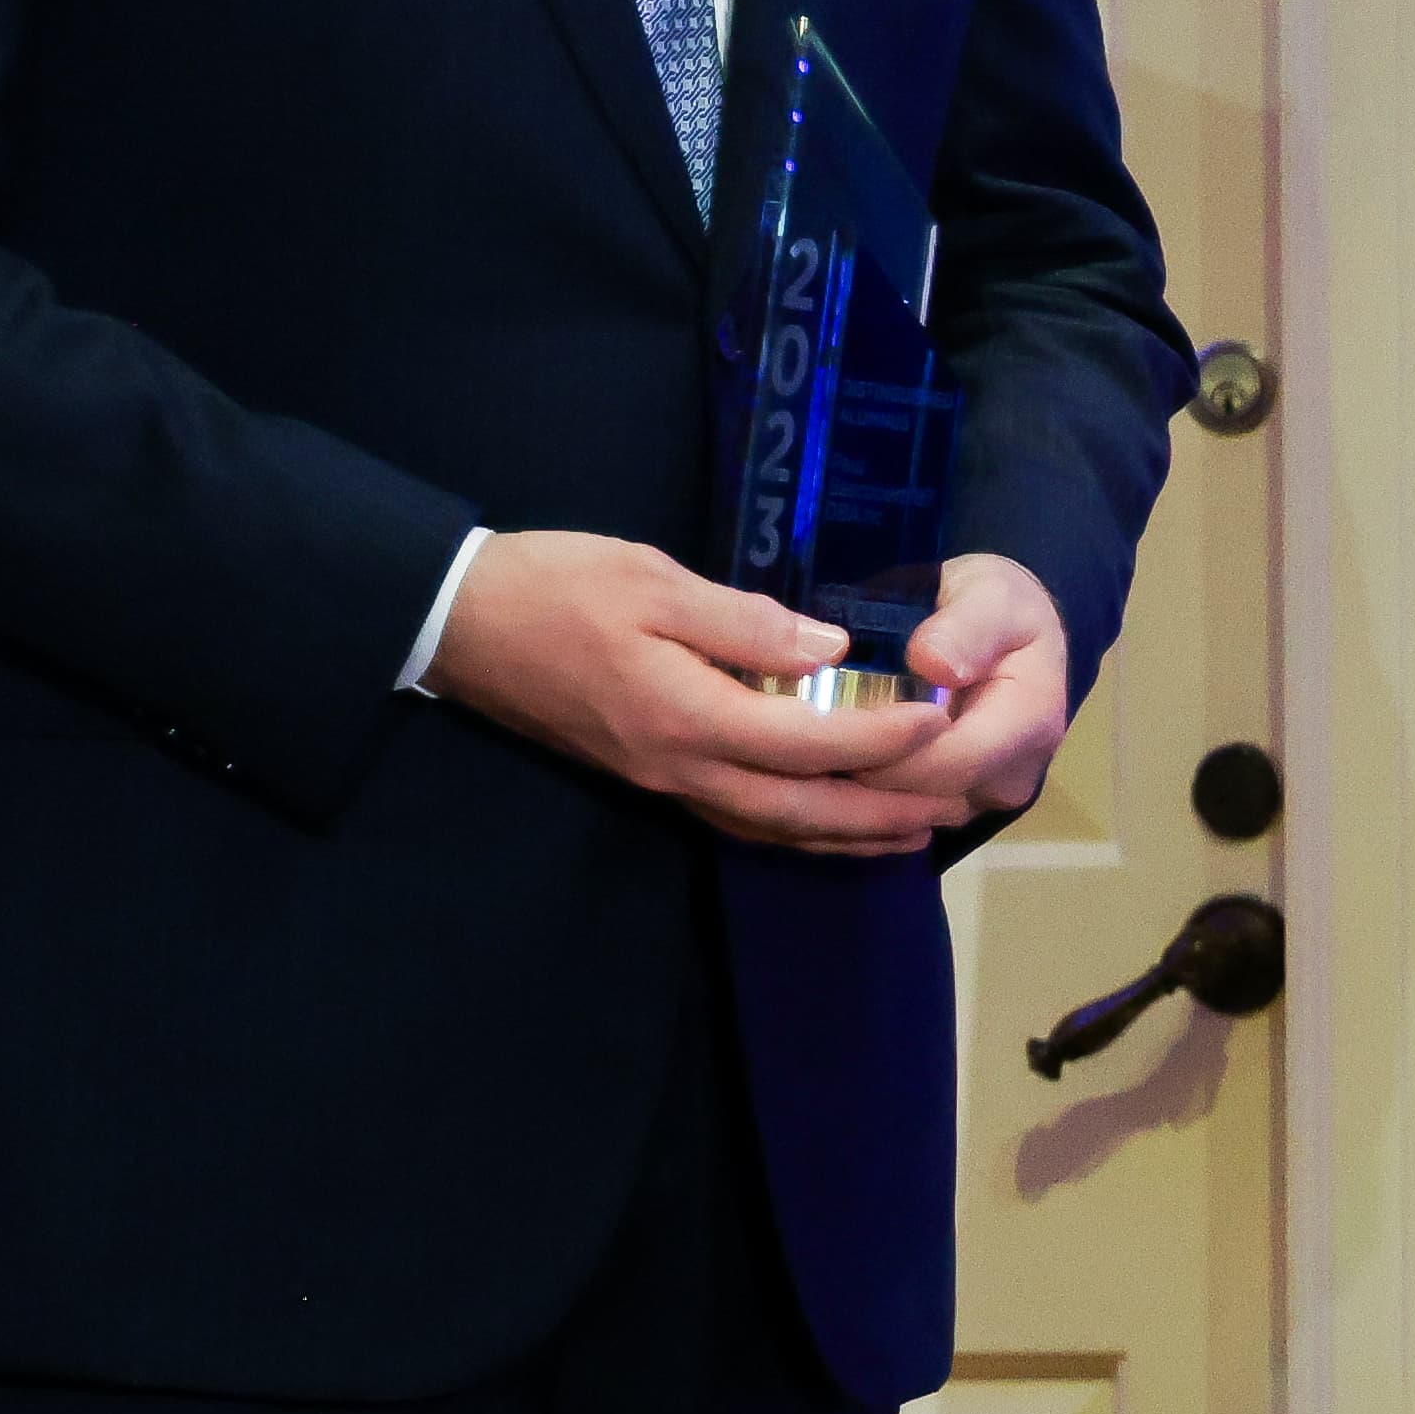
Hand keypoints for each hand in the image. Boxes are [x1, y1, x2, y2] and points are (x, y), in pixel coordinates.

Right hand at [423, 529, 955, 856]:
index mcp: (686, 716)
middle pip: (800, 810)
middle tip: (957, 805)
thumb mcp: (652, 580)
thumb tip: (831, 650)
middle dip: (882, 813)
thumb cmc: (554, 587)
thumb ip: (745, 621)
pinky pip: (738, 817)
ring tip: (915, 828)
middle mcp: (679, 767)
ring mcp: (661, 780)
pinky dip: (796, 825)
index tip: (941, 723)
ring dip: (846, 833)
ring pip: (771, 826)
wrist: (458, 623)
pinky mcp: (649, 775)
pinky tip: (828, 817)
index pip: (807, 742)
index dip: (880, 739)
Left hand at [834, 553, 1074, 823]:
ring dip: (859, 786)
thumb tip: (933, 664)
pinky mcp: (957, 810)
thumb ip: (965, 628)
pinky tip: (838, 755)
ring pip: (907, 816)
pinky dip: (865, 793)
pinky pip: (903, 818)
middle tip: (808, 731)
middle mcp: (1013, 777)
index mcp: (1031, 723)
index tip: (830, 716)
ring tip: (819, 741)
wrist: (1013, 637)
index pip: (951, 762)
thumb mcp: (989, 596)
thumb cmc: (997, 608)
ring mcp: (984, 800)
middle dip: (862, 769)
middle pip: (923, 798)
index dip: (886, 748)